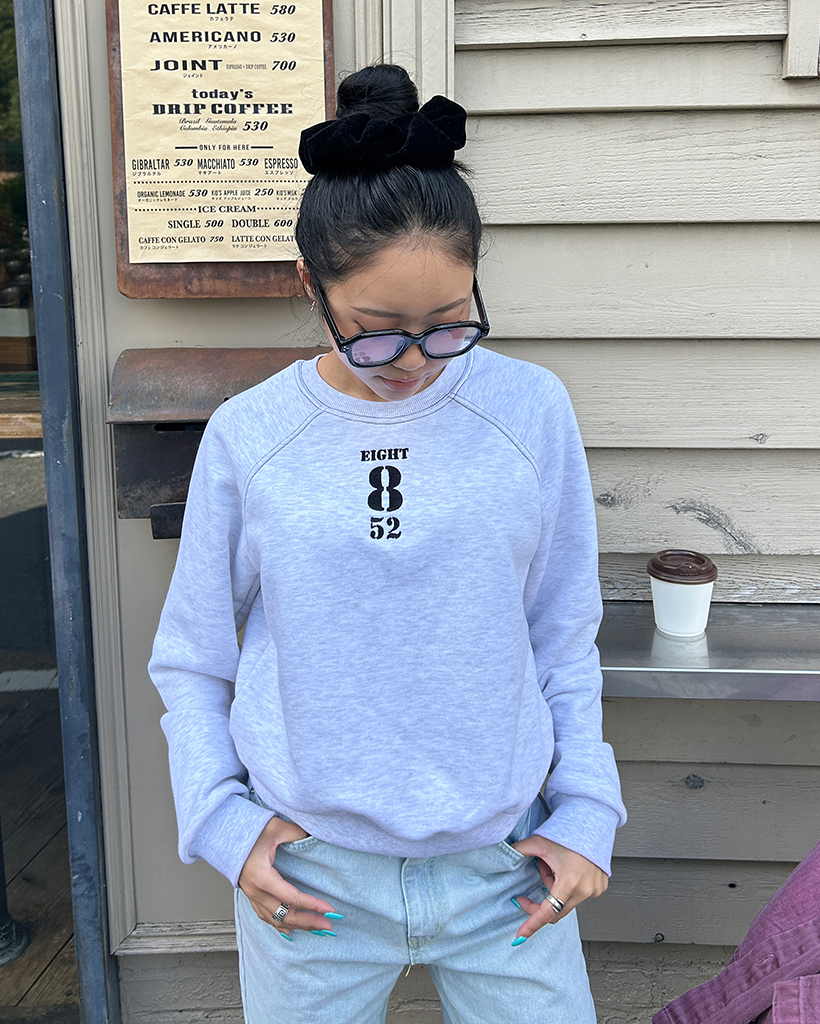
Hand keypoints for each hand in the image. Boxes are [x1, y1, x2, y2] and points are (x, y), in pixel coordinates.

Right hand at [238, 816, 340, 936]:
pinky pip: (265, 916)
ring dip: (296, 926)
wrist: (223, 835)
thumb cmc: (248, 831)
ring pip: (275, 919)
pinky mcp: (250, 894)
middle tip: (328, 926)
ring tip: (315, 930)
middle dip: (309, 922)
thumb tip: (314, 835)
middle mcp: (256, 891)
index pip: (292, 898)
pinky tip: (289, 931)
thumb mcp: (276, 827)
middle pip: (285, 915)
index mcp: (262, 877)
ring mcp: (252, 895)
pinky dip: (279, 925)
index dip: (313, 906)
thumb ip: (296, 833)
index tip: (330, 910)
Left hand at [509, 835, 606, 941]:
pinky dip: (569, 886)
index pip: (547, 912)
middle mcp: (584, 890)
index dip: (532, 924)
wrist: (593, 823)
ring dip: (555, 888)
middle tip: (530, 885)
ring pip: (566, 901)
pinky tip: (568, 867)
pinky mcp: (600, 887)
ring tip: (554, 865)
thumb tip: (505, 855)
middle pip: (556, 910)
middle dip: (541, 900)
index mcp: (568, 882)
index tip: (520, 937)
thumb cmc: (567, 833)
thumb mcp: (539, 842)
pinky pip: (578, 895)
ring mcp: (594, 890)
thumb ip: (520, 851)